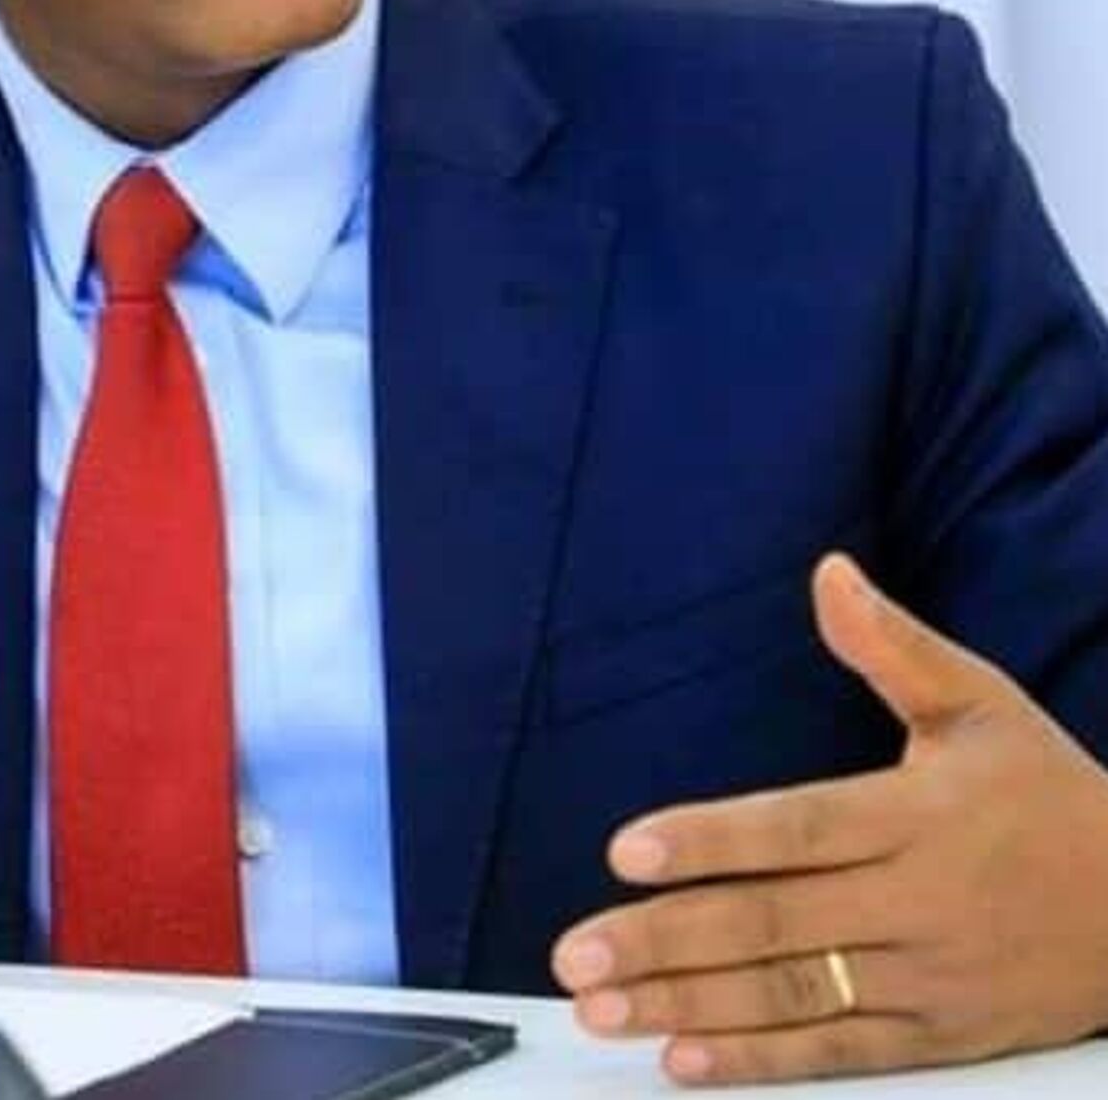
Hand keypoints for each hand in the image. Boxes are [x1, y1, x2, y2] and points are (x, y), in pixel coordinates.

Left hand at [550, 553, 1107, 1084]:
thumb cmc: (1048, 793)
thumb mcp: (981, 704)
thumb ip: (892, 645)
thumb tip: (828, 571)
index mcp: (918, 816)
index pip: (798, 829)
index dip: (711, 841)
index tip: (625, 850)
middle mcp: (917, 904)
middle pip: (775, 923)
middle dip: (666, 940)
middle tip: (574, 954)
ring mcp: (928, 981)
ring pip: (793, 996)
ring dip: (690, 1005)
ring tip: (602, 1009)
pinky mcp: (941, 1037)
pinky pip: (841, 1054)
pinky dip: (763, 1061)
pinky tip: (686, 1060)